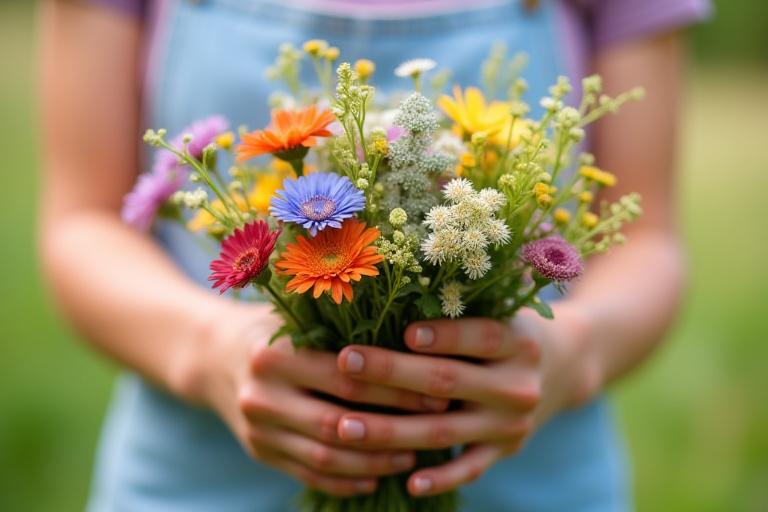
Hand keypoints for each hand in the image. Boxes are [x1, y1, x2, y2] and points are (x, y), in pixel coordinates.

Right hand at [192, 302, 449, 496]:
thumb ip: (341, 319)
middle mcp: (261, 395)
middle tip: (434, 429)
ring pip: (325, 457)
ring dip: (373, 463)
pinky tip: (375, 477)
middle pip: (338, 423)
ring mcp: (257, 429)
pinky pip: (307, 473)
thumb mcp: (297, 312)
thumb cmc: (272, 326)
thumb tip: (413, 333)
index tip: (437, 391)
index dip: (397, 389)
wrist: (212, 355)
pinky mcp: (259, 451)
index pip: (347, 378)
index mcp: (274, 355)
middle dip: (393, 430)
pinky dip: (344, 481)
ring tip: (411, 458)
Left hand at [334, 304, 598, 495]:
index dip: (445, 336)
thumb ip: (461, 306)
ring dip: (392, 432)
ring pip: (445, 430)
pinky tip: (407, 483)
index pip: (481, 337)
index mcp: (519, 341)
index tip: (404, 332)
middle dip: (392, 373)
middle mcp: (518, 385)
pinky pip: (470, 468)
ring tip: (346, 428)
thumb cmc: (509, 329)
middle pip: (449, 381)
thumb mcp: (501, 309)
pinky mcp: (505, 451)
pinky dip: (441, 478)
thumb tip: (390, 293)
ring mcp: (512, 424)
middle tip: (346, 363)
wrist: (564, 367)